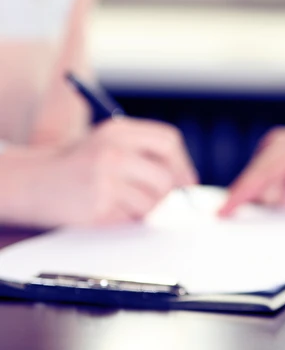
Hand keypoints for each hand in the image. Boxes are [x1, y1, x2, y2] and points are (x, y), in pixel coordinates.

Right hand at [0, 118, 197, 227]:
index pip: (168, 141)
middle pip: (166, 178)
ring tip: (117, 200)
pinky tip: (104, 209)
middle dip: (162, 194)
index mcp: (118, 131)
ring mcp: (104, 178)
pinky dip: (124, 219)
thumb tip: (188, 180)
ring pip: (152, 202)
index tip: (185, 181)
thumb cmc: (78, 165)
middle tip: (143, 196)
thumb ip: (146, 154)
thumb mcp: (109, 144)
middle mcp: (112, 151)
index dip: (181, 163)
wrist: (31, 182)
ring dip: (141, 208)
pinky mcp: (98, 206)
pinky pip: (131, 219)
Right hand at [220, 125, 284, 215]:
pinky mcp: (282, 155)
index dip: (242, 192)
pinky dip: (262, 190)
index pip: (263, 171)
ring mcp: (283, 145)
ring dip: (252, 195)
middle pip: (255, 172)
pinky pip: (265, 174)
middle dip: (241, 197)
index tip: (225, 211)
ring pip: (258, 174)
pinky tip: (262, 206)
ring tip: (242, 217)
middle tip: (227, 221)